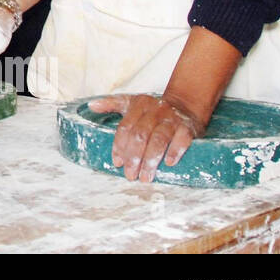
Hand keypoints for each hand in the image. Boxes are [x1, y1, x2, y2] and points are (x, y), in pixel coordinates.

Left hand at [89, 94, 205, 182]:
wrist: (184, 104)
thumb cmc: (152, 109)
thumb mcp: (131, 102)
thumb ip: (112, 104)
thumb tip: (92, 106)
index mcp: (139, 106)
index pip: (126, 127)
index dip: (120, 146)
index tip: (117, 163)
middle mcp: (155, 111)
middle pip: (141, 135)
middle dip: (134, 157)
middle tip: (130, 175)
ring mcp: (172, 119)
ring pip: (159, 139)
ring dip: (151, 160)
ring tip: (146, 176)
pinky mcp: (187, 127)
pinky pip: (182, 139)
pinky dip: (175, 151)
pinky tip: (169, 163)